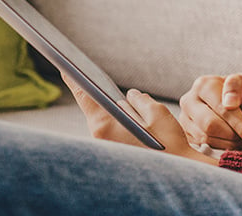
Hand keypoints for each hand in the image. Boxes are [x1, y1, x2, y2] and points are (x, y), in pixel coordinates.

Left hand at [63, 74, 217, 163]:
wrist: (176, 173)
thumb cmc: (167, 144)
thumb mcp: (157, 113)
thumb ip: (139, 100)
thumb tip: (131, 96)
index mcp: (106, 125)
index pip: (85, 97)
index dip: (74, 81)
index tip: (65, 68)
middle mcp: (100, 137)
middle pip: (95, 109)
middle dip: (100, 95)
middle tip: (97, 78)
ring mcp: (106, 147)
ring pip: (106, 121)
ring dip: (114, 112)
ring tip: (121, 99)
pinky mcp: (114, 153)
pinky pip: (113, 132)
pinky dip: (119, 123)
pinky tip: (132, 119)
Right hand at [177, 73, 241, 150]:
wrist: (234, 104)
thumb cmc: (241, 93)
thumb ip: (238, 86)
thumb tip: (230, 103)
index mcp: (203, 85)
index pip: (221, 108)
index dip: (239, 124)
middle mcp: (189, 101)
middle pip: (210, 125)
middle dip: (233, 135)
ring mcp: (184, 119)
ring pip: (205, 139)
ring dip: (227, 143)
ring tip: (240, 138)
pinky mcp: (185, 135)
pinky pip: (201, 148)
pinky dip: (219, 149)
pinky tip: (230, 144)